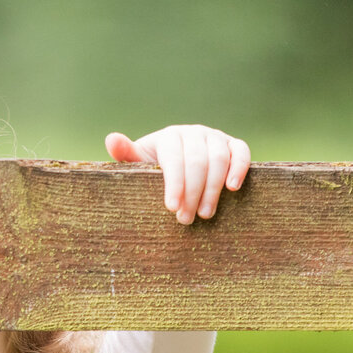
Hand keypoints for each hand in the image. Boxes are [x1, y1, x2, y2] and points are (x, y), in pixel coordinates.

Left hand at [105, 125, 250, 223]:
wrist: (176, 160)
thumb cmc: (153, 166)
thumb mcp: (138, 162)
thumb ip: (126, 154)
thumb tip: (111, 139)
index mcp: (169, 137)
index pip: (173, 159)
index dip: (174, 183)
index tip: (171, 208)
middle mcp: (194, 133)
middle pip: (197, 162)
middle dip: (192, 193)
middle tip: (186, 219)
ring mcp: (215, 137)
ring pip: (219, 159)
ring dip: (213, 189)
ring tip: (205, 214)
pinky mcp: (233, 144)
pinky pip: (241, 151)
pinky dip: (240, 167)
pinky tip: (233, 188)